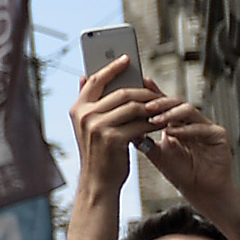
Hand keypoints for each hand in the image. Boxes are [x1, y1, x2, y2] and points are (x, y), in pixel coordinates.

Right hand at [68, 57, 158, 197]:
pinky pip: (140, 123)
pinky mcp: (113, 138)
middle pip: (121, 92)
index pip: (97, 80)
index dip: (113, 67)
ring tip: (162, 108)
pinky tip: (161, 123)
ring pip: (134, 106)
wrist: (97, 181)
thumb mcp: (88, 125)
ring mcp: (98, 126)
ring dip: (152, 107)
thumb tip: (86, 77)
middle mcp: (85, 115)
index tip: (127, 58)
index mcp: (78, 109)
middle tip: (157, 93)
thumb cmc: (98, 153)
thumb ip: (90, 103)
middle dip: (143, 92)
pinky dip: (154, 122)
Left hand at [136, 94, 236, 202]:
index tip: (136, 88)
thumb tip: (120, 124)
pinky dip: (185, 130)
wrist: (200, 191)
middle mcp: (192, 121)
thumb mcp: (155, 152)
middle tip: (144, 106)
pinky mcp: (218, 135)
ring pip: (188, 111)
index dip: (151, 95)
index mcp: (178, 122)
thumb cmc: (180, 172)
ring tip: (154, 119)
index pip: (163, 105)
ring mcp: (206, 126)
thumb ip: (141, 137)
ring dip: (170, 114)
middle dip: (159, 103)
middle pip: (175, 103)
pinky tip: (171, 132)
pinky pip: (201, 128)